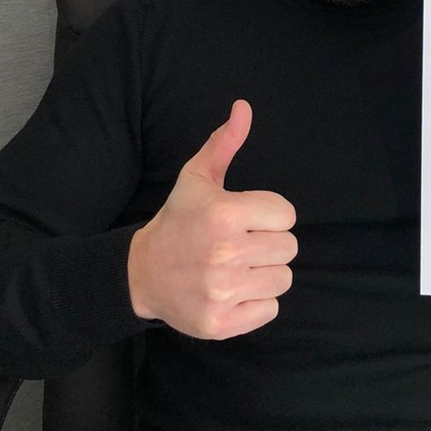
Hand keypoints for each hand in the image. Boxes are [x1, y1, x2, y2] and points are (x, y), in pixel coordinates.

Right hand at [127, 100, 296, 339]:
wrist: (141, 273)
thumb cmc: (178, 220)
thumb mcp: (196, 177)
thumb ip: (224, 142)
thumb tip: (244, 107)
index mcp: (224, 214)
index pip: (286, 214)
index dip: (269, 214)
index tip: (245, 217)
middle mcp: (224, 254)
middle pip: (288, 248)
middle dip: (268, 243)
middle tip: (241, 243)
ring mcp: (222, 292)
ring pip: (282, 279)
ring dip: (264, 272)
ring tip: (237, 265)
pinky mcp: (222, 323)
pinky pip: (270, 309)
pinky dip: (256, 302)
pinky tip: (233, 290)